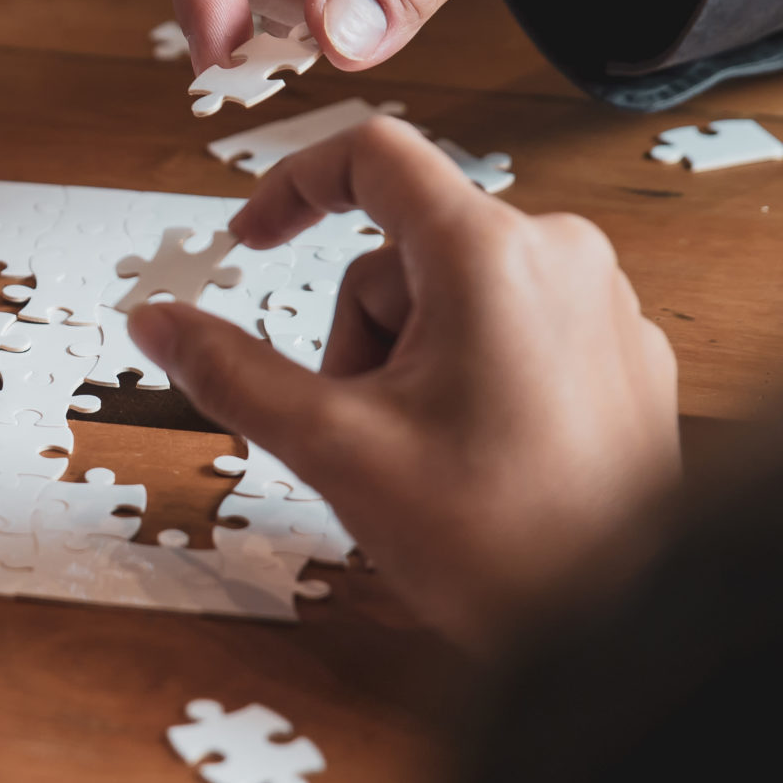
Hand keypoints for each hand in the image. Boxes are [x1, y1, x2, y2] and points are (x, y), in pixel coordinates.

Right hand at [125, 116, 679, 650]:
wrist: (621, 626)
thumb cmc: (500, 543)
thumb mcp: (336, 448)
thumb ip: (232, 372)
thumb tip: (157, 322)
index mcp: (490, 253)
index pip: (372, 156)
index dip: (292, 186)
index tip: (253, 236)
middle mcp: (561, 255)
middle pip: (404, 253)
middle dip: (359, 337)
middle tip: (365, 433)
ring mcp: (603, 305)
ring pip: (457, 297)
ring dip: (412, 364)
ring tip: (429, 461)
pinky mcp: (626, 355)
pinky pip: (516, 331)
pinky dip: (473, 380)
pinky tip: (481, 463)